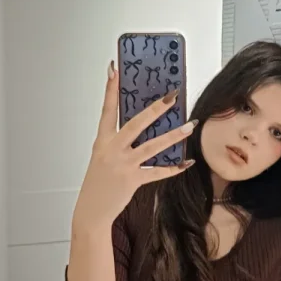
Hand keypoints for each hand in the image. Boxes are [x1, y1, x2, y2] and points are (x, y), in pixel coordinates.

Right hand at [72, 60, 196, 229]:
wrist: (91, 209)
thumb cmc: (98, 181)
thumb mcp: (103, 155)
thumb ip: (119, 140)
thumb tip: (142, 124)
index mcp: (102, 140)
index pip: (107, 109)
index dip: (110, 90)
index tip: (114, 70)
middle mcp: (112, 149)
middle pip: (136, 123)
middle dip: (155, 109)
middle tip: (172, 96)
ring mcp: (122, 164)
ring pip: (152, 146)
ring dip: (173, 135)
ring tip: (190, 126)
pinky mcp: (132, 180)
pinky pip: (158, 172)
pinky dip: (174, 167)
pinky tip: (187, 162)